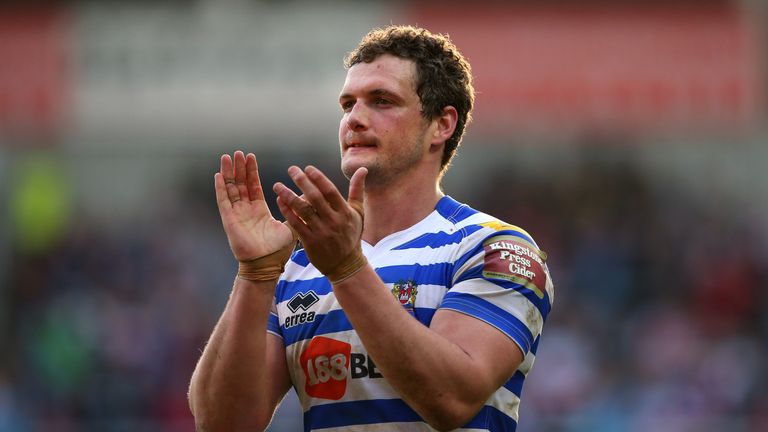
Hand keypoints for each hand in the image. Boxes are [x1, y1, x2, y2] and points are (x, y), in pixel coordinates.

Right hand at [215, 151, 295, 274]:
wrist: (266, 265)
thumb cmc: (277, 250)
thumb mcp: (290, 225)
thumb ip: (296, 210)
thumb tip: (307, 195)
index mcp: (259, 210)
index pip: (253, 186)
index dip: (251, 172)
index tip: (251, 157)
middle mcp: (246, 210)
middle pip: (240, 184)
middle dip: (239, 168)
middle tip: (238, 152)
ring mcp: (236, 214)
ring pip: (231, 189)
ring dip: (229, 173)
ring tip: (227, 157)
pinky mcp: (229, 220)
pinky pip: (223, 201)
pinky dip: (220, 188)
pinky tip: (218, 175)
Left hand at [272, 165, 367, 282]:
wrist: (346, 265)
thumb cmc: (351, 235)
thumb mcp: (358, 213)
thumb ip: (357, 190)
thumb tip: (362, 169)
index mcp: (345, 212)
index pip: (330, 191)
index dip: (318, 178)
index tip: (307, 168)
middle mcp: (333, 221)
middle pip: (315, 198)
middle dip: (302, 182)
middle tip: (292, 170)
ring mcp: (321, 232)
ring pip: (302, 210)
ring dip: (288, 196)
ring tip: (277, 185)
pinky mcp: (310, 242)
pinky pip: (296, 224)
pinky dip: (287, 212)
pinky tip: (279, 201)